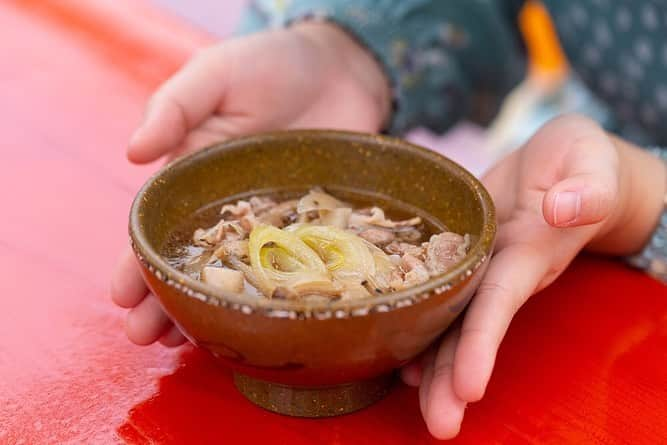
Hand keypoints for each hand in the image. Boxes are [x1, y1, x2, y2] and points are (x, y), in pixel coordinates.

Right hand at [111, 23, 389, 344]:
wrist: (339, 67)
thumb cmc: (269, 65)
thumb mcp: (215, 75)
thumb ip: (176, 108)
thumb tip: (133, 152)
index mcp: (195, 174)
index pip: (159, 226)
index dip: (137, 261)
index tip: (122, 297)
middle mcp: (229, 206)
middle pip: (192, 260)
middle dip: (164, 299)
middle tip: (145, 338)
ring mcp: (273, 219)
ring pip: (237, 273)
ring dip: (209, 307)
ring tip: (185, 344)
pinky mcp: (314, 222)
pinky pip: (294, 264)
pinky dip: (276, 293)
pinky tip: (261, 321)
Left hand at [401, 114, 665, 438]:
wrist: (562, 169)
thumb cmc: (579, 160)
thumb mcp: (590, 158)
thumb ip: (588, 186)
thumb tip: (567, 208)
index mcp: (530, 252)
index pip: (500, 303)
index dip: (482, 343)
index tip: (469, 388)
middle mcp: (503, 271)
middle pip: (473, 329)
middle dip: (456, 377)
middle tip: (440, 425)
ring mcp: (481, 268)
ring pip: (454, 322)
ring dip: (437, 366)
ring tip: (418, 404)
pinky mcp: (463, 256)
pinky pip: (440, 297)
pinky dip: (421, 328)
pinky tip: (401, 356)